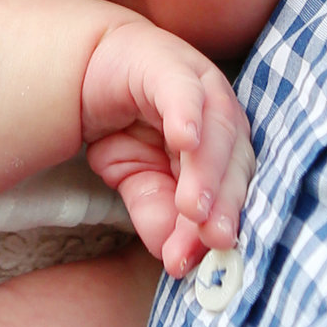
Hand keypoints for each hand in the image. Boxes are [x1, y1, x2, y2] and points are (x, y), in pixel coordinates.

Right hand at [79, 19, 252, 272]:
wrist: (91, 68)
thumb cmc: (126, 125)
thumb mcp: (136, 180)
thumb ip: (156, 214)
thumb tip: (173, 258)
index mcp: (225, 148)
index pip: (232, 192)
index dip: (223, 225)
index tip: (210, 260)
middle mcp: (224, 116)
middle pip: (234, 164)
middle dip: (224, 205)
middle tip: (212, 239)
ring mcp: (202, 86)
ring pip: (216, 132)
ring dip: (206, 173)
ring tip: (193, 208)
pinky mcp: (171, 65)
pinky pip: (184, 92)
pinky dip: (187, 116)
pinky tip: (184, 139)